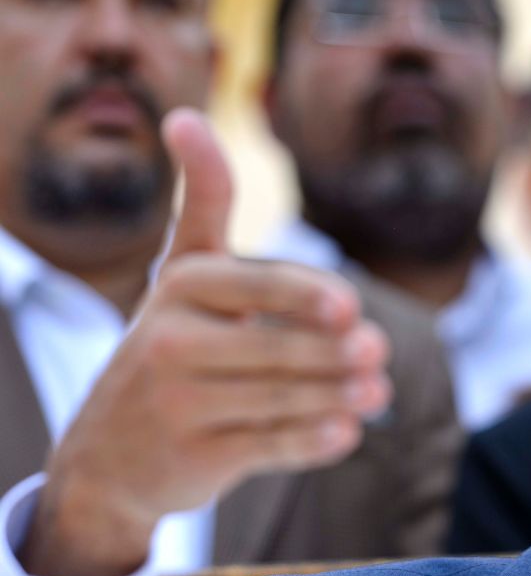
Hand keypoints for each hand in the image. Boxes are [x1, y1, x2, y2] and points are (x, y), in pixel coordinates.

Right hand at [18, 109, 391, 575]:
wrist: (108, 452)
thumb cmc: (170, 344)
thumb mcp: (180, 271)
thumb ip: (201, 202)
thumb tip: (184, 118)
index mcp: (178, 288)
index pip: (249, 287)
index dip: (300, 297)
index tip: (348, 308)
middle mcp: (168, 344)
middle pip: (273, 348)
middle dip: (333, 353)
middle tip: (378, 351)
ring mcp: (177, 406)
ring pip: (278, 400)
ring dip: (338, 396)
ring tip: (378, 391)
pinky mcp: (193, 458)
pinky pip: (268, 447)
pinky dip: (312, 441)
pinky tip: (347, 433)